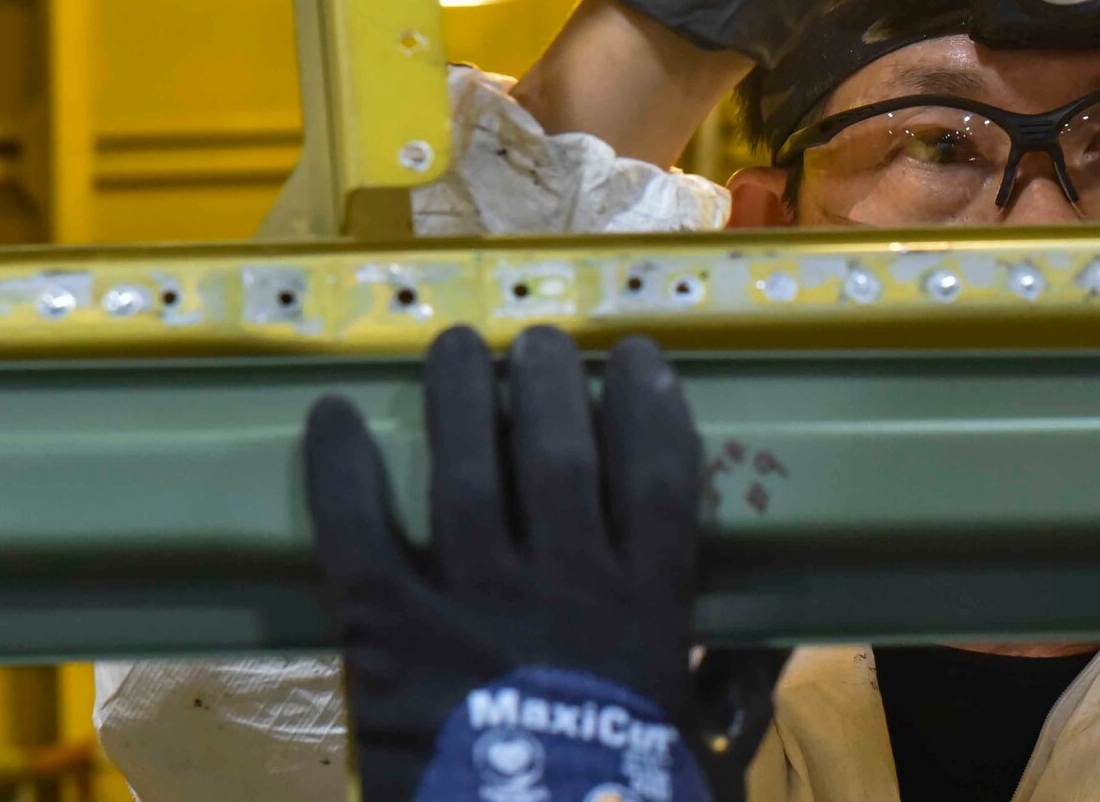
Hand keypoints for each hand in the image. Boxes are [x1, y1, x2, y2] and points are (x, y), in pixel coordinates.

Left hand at [305, 326, 776, 801]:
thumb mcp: (702, 759)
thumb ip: (729, 694)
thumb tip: (766, 648)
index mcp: (646, 609)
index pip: (658, 474)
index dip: (649, 404)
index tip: (637, 355)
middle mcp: (564, 584)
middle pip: (560, 451)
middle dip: (549, 382)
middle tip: (537, 341)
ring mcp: (471, 600)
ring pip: (467, 469)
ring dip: (458, 395)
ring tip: (454, 344)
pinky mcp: (386, 629)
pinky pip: (358, 530)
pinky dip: (341, 467)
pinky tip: (334, 411)